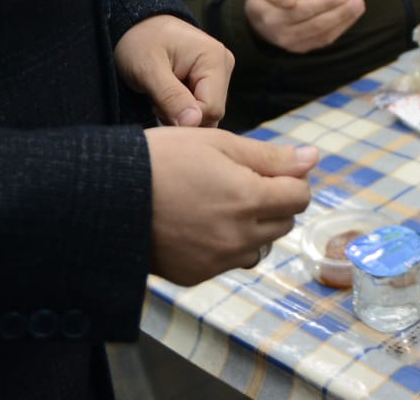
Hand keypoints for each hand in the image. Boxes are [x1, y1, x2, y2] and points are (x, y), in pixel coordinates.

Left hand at [114, 14, 231, 126]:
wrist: (133, 25)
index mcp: (214, 58)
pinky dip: (182, 109)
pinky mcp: (211, 79)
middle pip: (211, 113)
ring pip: (206, 113)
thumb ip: (171, 97)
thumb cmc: (138, 41)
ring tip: (160, 96)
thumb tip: (193, 123)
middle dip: (181, 116)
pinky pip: (201, 107)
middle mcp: (223, 64)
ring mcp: (219, 72)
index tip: (156, 105)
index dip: (183, 118)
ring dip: (180, 114)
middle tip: (156, 99)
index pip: (211, 109)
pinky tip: (167, 96)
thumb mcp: (148, 69)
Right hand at [146, 130, 316, 285]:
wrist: (106, 195)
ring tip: (220, 204)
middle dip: (273, 201)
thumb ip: (270, 156)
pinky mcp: (195, 275)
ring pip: (259, 247)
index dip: (290, 178)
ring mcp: (217, 260)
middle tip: (241, 181)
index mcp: (248, 199)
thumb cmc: (162, 158)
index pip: (299, 195)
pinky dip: (224, 246)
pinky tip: (199, 224)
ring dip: (252, 227)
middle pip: (283, 222)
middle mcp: (238, 237)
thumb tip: (313, 158)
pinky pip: (227, 263)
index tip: (269, 168)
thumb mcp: (218, 143)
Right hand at [243, 0, 364, 52]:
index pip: (303, 11)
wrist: (254, 20)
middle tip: (359, 1)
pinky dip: (339, 30)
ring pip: (323, 35)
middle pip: (317, 25)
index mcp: (272, 18)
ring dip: (344, 22)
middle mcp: (283, 35)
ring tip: (358, 8)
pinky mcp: (302, 49)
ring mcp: (293, 45)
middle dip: (340, 14)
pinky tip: (349, 19)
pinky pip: (323, 41)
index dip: (324, 4)